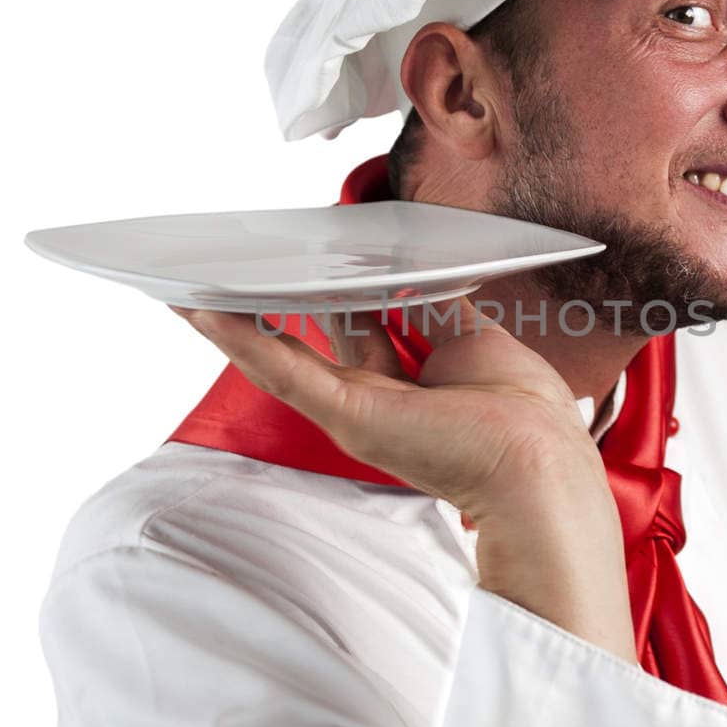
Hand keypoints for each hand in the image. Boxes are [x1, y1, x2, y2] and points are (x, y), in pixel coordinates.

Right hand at [170, 296, 636, 663]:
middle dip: (278, 298)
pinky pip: (283, 369)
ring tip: (190, 281)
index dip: (332, 291)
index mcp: (413, 378)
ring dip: (235, 319)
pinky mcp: (347, 415)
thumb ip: (433, 307)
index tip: (307, 257)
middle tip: (236, 259)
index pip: (359, 325)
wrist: (536, 468)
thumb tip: (415, 268)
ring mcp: (357, 409)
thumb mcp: (474, 340)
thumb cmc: (523, 414)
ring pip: (282, 356)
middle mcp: (378, 396)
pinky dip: (240, 340)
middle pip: (314, 335)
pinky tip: (202, 310)